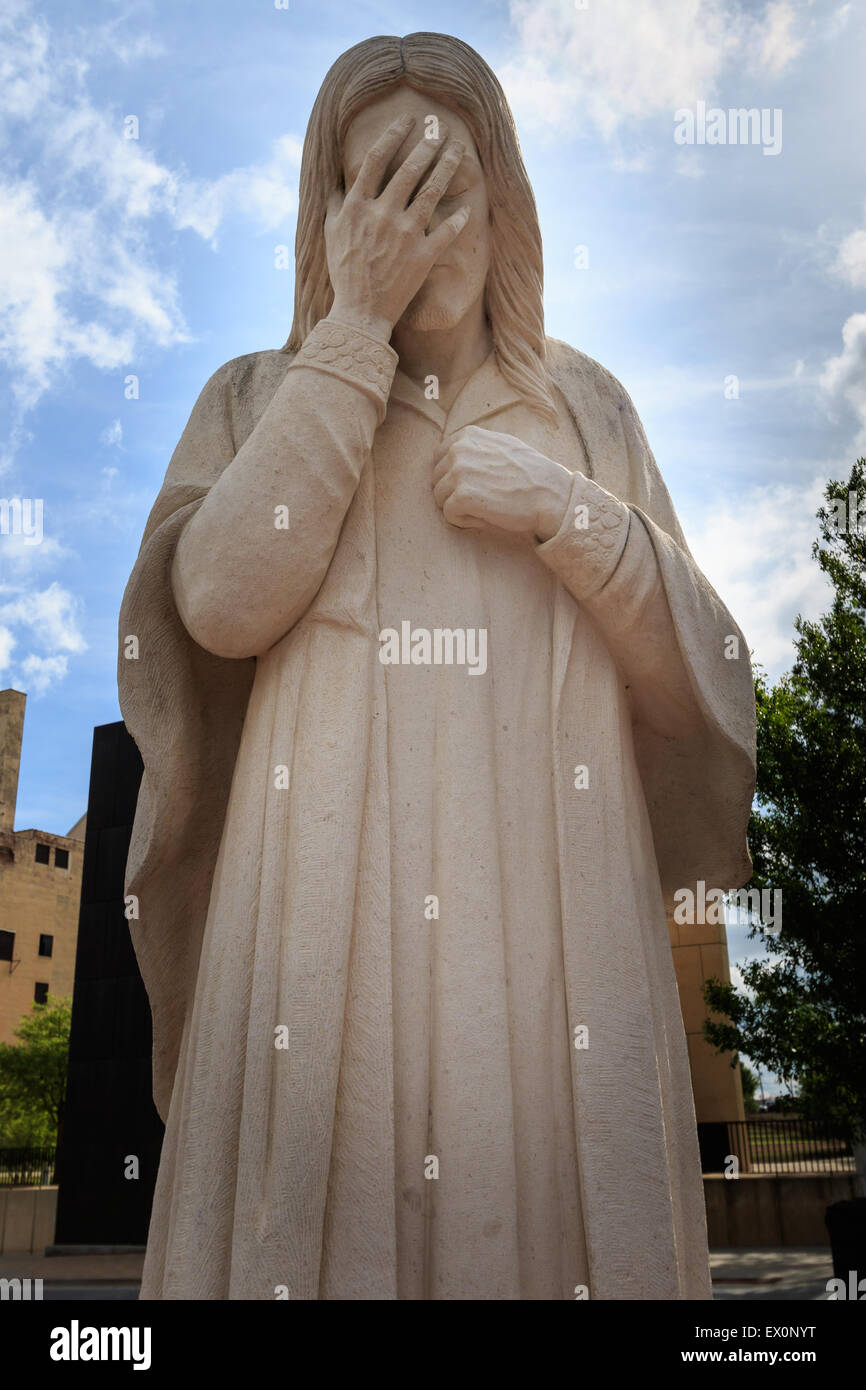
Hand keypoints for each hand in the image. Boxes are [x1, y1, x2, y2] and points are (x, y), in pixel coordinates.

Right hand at [324, 115, 470, 341]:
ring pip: (431, 192)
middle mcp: (382, 214)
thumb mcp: (330, 234)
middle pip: (409, 169)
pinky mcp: (422, 256)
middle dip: (427, 145)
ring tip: (458, 150)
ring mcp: (404, 234)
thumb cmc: (344, 273)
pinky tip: (466, 208)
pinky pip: (446, 231)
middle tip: (440, 129)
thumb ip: (335, 204)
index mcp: (358, 206)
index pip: (377, 160)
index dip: (393, 136)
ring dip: (447, 167)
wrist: (360, 313)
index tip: (407, 121)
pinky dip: (458, 219)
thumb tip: (338, 181)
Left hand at [432, 426, 573, 540]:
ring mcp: (459, 473)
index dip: (452, 477)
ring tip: (485, 506)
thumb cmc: (530, 473)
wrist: (550, 494)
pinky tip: (485, 516)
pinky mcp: (462, 496)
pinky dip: (464, 521)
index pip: (439, 458)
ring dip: (458, 507)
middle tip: (482, 498)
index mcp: (467, 436)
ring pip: (440, 498)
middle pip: (437, 480)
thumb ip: (476, 446)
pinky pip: (449, 515)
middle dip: (454, 493)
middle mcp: (459, 450)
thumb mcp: (502, 445)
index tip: (474, 485)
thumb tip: (453, 452)